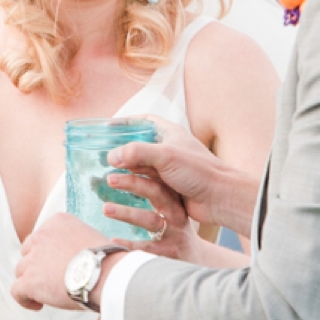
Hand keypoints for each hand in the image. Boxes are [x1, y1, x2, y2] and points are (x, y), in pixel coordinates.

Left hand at [13, 214, 117, 312]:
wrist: (105, 273)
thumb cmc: (107, 260)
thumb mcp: (90, 237)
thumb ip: (75, 241)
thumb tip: (74, 258)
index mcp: (58, 222)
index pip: (43, 236)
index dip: (48, 252)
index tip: (59, 264)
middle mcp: (41, 236)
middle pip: (29, 252)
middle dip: (37, 265)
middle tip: (51, 280)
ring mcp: (33, 259)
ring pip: (22, 271)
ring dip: (32, 282)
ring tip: (47, 295)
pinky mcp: (29, 281)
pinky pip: (16, 291)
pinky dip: (24, 299)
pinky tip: (38, 305)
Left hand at [96, 156, 199, 257]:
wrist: (196, 257)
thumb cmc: (175, 227)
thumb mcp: (170, 206)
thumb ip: (154, 190)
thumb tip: (128, 166)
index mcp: (173, 198)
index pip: (158, 178)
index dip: (140, 169)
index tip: (120, 162)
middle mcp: (175, 212)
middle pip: (156, 193)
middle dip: (134, 184)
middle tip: (110, 179)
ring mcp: (174, 232)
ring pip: (150, 220)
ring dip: (126, 213)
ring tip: (105, 209)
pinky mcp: (170, 251)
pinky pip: (148, 247)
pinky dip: (130, 244)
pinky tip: (113, 240)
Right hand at [106, 127, 260, 238]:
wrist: (220, 199)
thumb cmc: (198, 171)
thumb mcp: (165, 156)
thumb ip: (136, 152)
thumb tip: (111, 156)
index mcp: (170, 133)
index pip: (144, 121)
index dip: (126, 123)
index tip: (107, 128)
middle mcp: (168, 149)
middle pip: (138, 145)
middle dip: (120, 151)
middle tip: (100, 156)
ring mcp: (168, 170)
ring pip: (140, 167)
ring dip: (124, 171)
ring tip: (105, 176)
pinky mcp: (168, 188)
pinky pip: (145, 185)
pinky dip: (133, 186)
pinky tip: (120, 190)